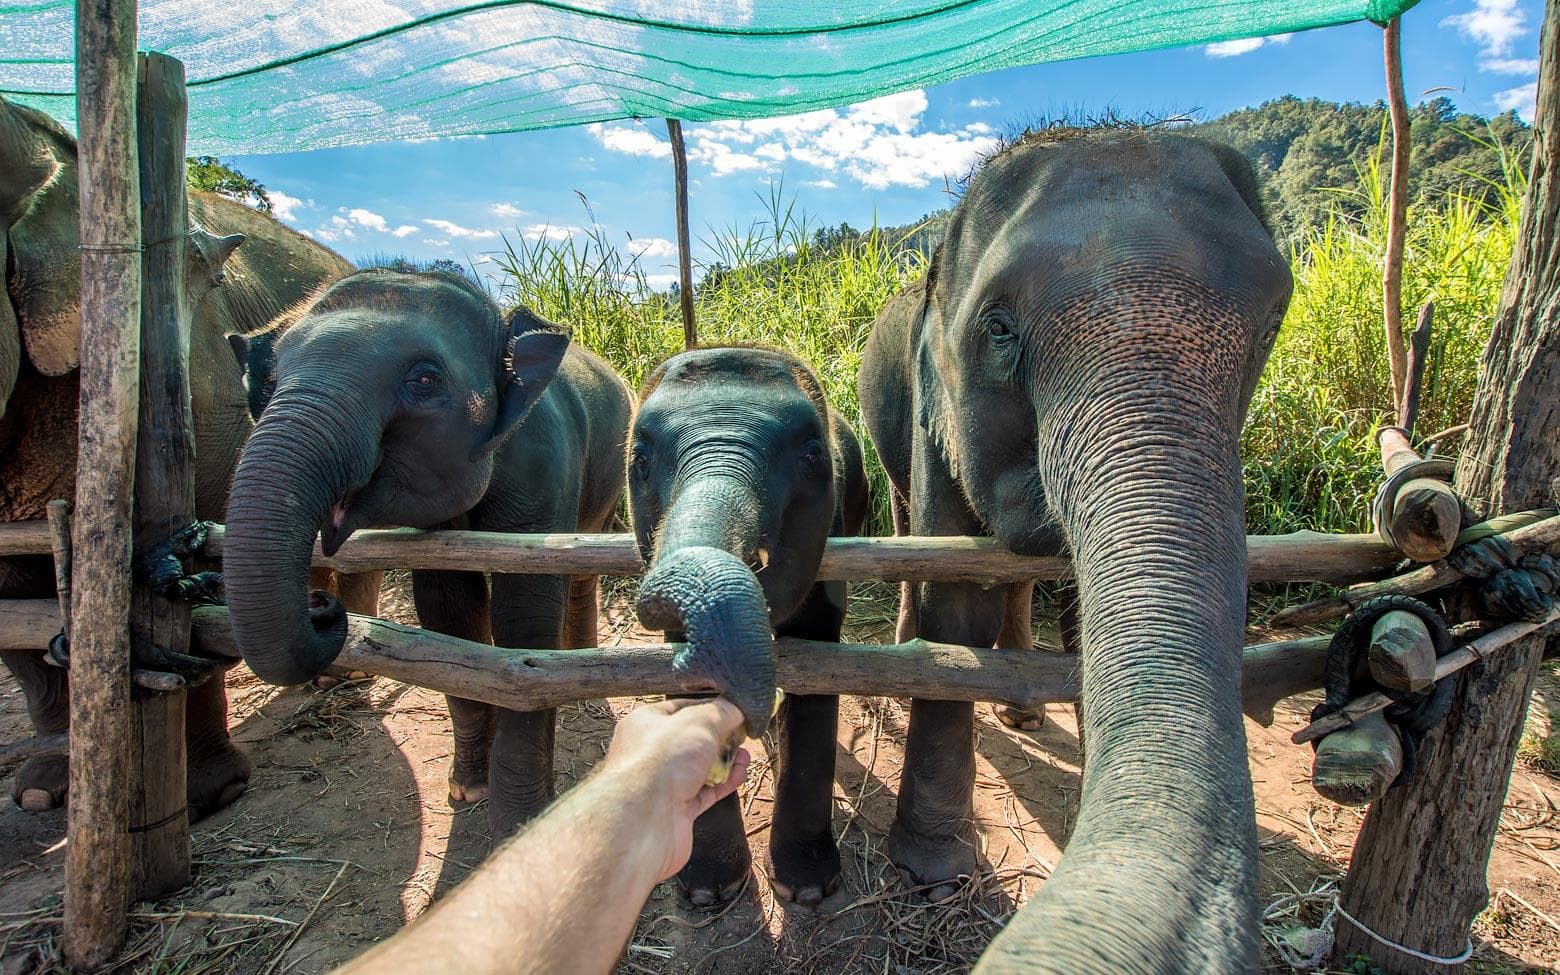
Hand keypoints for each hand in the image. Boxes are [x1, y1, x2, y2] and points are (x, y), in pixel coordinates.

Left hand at [600, 698, 751, 881]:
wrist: (645, 820)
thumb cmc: (661, 763)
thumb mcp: (698, 723)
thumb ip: (720, 712)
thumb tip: (736, 707)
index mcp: (646, 723)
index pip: (681, 708)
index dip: (709, 707)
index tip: (734, 708)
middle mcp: (652, 752)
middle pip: (693, 739)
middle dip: (721, 736)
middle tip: (743, 733)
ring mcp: (665, 782)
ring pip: (702, 767)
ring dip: (727, 761)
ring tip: (746, 755)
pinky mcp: (677, 809)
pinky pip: (706, 791)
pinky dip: (725, 783)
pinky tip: (740, 774)